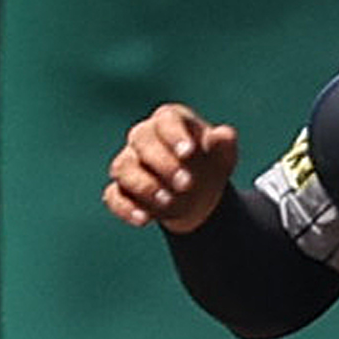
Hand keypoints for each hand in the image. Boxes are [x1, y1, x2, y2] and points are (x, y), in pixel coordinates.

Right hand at [104, 103, 239, 233]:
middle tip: (186, 183)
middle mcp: (143, 137)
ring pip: (123, 168)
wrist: (199, 195)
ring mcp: (128, 163)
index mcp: (170, 121)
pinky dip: (126, 208)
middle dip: (163, 163)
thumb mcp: (224, 154)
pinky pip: (113, 196)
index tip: (188, 152)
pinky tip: (144, 219)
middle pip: (141, 140)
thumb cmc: (209, 163)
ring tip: (167, 201)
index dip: (175, 135)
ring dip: (144, 186)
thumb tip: (221, 135)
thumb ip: (225, 142)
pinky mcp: (120, 190)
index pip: (166, 119)